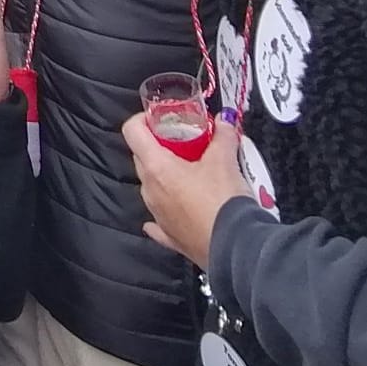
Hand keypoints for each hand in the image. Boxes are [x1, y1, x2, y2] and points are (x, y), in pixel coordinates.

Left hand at [124, 113, 251, 270]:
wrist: (234, 248)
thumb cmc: (223, 202)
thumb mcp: (225, 161)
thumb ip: (223, 136)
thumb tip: (224, 121)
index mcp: (157, 167)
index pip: (132, 132)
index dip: (143, 119)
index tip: (160, 117)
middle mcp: (149, 190)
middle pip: (144, 158)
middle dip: (161, 145)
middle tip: (185, 140)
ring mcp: (157, 214)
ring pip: (154, 185)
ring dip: (168, 174)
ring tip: (195, 170)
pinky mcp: (169, 235)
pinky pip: (161, 217)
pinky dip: (168, 207)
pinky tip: (178, 204)